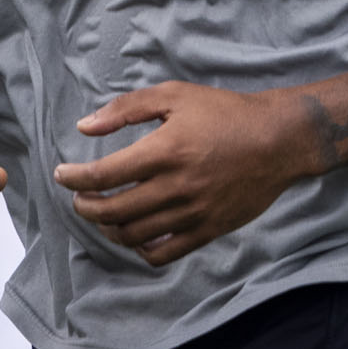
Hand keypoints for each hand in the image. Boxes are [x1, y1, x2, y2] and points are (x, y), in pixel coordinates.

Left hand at [53, 83, 321, 267]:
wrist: (283, 139)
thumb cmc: (228, 113)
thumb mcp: (176, 95)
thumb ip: (127, 108)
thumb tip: (85, 127)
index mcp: (165, 151)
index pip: (103, 175)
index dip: (74, 178)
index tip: (64, 175)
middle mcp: (177, 186)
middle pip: (112, 210)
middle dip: (85, 206)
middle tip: (81, 198)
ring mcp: (194, 212)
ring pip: (133, 235)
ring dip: (108, 228)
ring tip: (105, 216)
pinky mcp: (210, 229)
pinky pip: (165, 253)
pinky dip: (141, 250)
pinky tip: (137, 234)